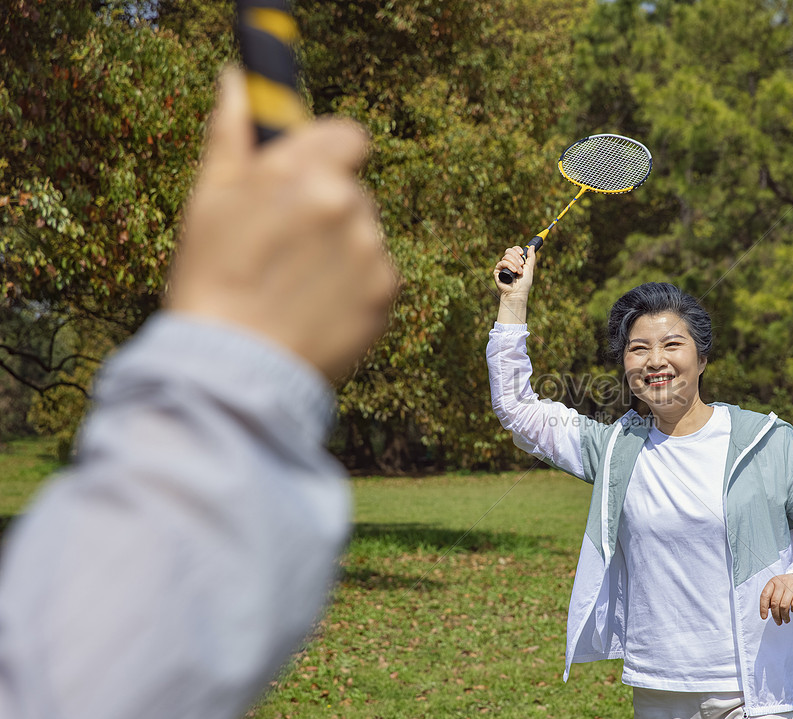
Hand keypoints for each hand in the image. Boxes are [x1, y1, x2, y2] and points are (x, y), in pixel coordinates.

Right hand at [166, 67, 397, 381]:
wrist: (236, 366)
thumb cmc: (212, 278)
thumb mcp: (209, 199)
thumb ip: (232, 135)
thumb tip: (238, 80)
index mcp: (308, 173)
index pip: (349, 136)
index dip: (329, 153)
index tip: (310, 173)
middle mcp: (350, 205)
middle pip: (353, 190)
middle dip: (327, 208)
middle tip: (285, 244)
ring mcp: (373, 251)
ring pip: (365, 234)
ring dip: (341, 249)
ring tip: (296, 284)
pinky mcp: (387, 294)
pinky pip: (376, 275)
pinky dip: (355, 287)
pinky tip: (317, 308)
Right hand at [493, 245, 534, 298]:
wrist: (517, 293)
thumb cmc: (524, 284)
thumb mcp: (529, 269)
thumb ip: (531, 257)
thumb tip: (531, 246)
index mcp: (515, 261)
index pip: (514, 250)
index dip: (517, 249)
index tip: (522, 253)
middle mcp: (508, 263)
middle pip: (509, 251)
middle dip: (516, 256)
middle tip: (522, 264)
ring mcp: (502, 267)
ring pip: (506, 256)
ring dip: (515, 263)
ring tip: (519, 272)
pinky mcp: (497, 271)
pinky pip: (502, 262)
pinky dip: (509, 265)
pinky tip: (514, 272)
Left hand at [759, 574, 792, 625]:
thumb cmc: (786, 587)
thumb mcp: (776, 588)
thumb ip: (770, 597)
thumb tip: (765, 611)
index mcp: (773, 582)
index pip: (764, 596)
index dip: (763, 608)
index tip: (764, 617)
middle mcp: (781, 582)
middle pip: (774, 603)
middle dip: (775, 615)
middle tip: (778, 622)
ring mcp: (791, 586)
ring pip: (784, 605)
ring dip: (784, 616)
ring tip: (786, 620)